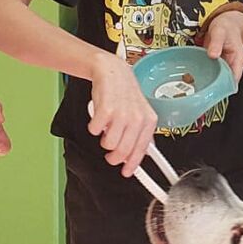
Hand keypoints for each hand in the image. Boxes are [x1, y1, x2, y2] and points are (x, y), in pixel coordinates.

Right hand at [88, 52, 157, 175]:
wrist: (112, 72)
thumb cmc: (124, 93)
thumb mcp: (140, 112)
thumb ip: (140, 134)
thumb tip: (140, 155)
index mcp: (148, 121)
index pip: (142, 150)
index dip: (132, 164)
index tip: (127, 172)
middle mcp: (137, 118)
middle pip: (123, 151)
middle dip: (114, 157)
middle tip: (110, 154)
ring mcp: (122, 114)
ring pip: (109, 144)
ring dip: (104, 140)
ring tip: (106, 128)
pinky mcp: (106, 110)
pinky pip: (95, 131)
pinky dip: (94, 127)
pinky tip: (98, 119)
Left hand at [202, 8, 242, 82]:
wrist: (228, 22)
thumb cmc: (226, 25)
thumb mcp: (220, 31)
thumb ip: (216, 43)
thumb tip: (213, 55)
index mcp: (238, 59)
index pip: (233, 79)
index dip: (223, 85)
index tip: (211, 88)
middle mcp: (235, 65)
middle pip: (226, 81)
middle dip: (215, 85)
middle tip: (201, 88)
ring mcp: (228, 65)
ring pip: (220, 79)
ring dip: (210, 81)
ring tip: (198, 83)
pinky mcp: (221, 65)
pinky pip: (215, 73)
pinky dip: (208, 75)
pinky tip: (198, 75)